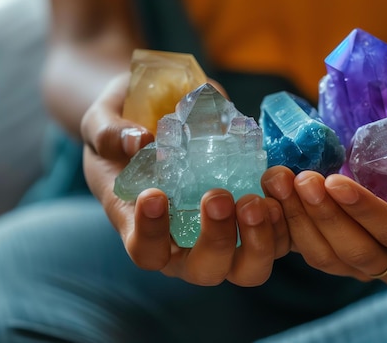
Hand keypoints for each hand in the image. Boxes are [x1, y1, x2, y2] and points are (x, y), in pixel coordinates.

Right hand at [81, 75, 289, 286]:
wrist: (157, 117)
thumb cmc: (122, 131)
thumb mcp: (101, 123)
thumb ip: (110, 133)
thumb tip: (140, 140)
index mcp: (143, 228)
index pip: (145, 251)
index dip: (151, 233)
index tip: (154, 195)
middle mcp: (185, 244)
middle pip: (205, 270)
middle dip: (217, 240)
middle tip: (218, 196)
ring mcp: (224, 236)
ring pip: (248, 267)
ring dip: (259, 239)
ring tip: (258, 198)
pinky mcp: (253, 221)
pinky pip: (278, 238)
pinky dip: (285, 220)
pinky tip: (280, 185)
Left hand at [261, 97, 386, 285]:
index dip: (364, 212)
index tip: (335, 181)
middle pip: (356, 252)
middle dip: (325, 216)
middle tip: (302, 179)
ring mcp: (359, 262)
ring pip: (324, 255)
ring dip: (299, 219)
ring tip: (281, 180)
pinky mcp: (330, 250)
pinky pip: (305, 247)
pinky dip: (286, 222)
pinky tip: (273, 193)